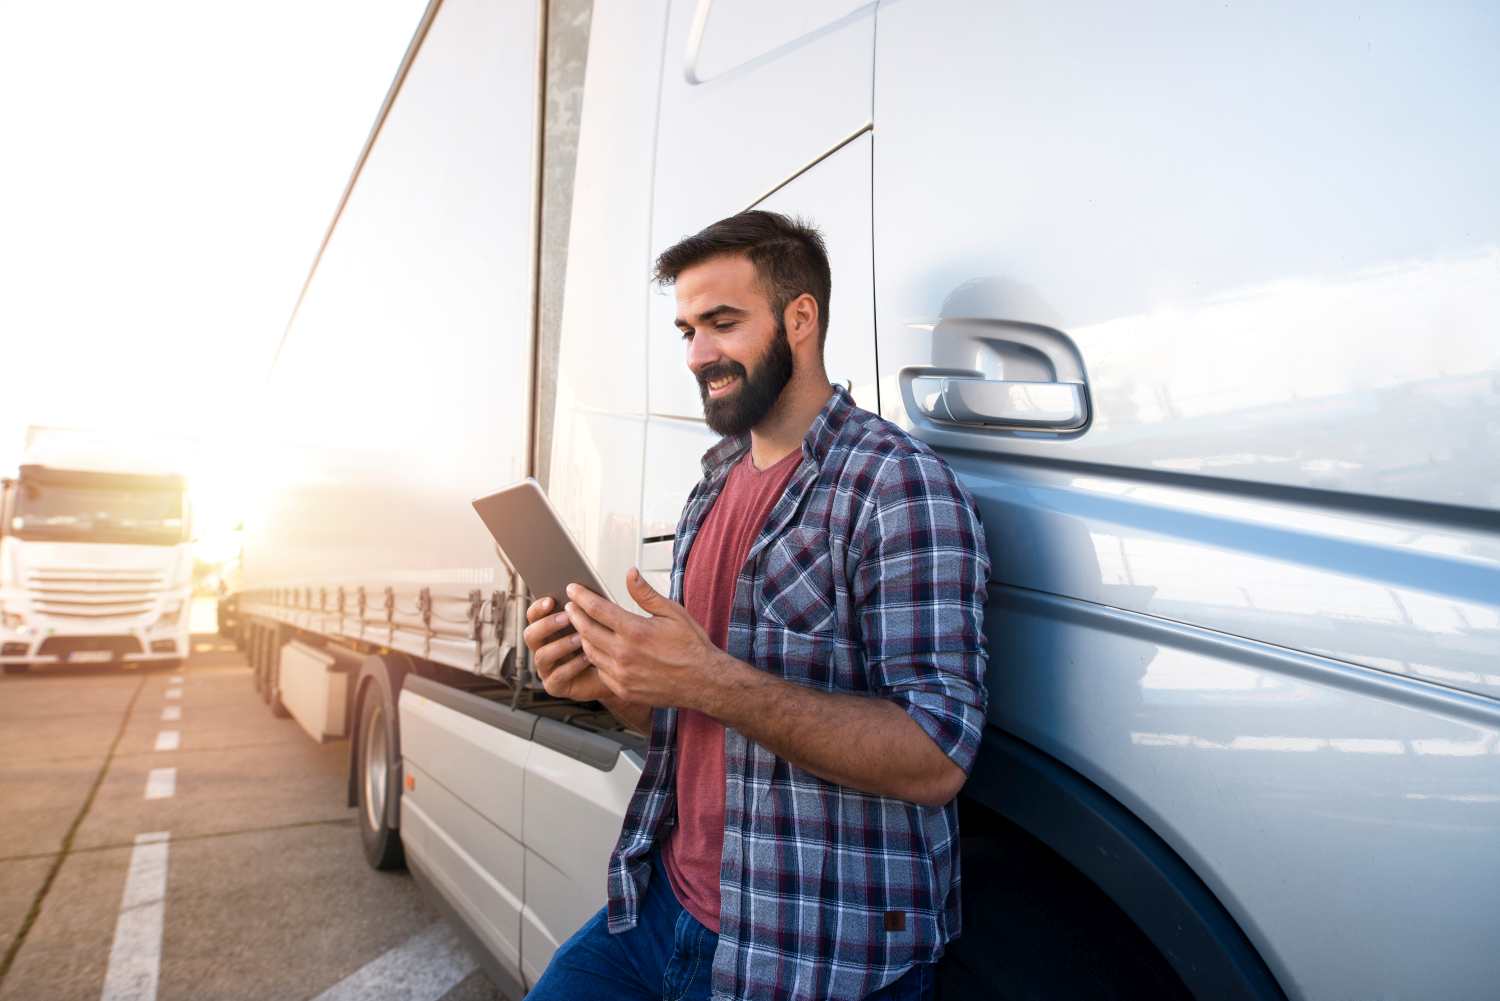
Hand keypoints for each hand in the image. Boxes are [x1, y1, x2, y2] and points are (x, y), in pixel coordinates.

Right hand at [522, 595, 612, 701]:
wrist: (617, 673)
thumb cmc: (604, 643)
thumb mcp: (596, 622)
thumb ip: (587, 608)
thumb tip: (583, 590)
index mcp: (548, 629)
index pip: (533, 615)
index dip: (538, 607)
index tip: (552, 599)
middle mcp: (542, 647)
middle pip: (530, 635)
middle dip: (547, 625)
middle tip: (568, 617)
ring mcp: (546, 668)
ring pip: (542, 655)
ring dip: (561, 645)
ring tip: (581, 638)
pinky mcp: (554, 686)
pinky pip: (557, 676)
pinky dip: (572, 666)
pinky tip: (587, 657)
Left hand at [564, 569, 730, 708]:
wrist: (704, 682)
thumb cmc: (692, 646)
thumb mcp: (673, 612)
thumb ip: (646, 594)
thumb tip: (630, 574)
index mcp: (635, 631)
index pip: (597, 609)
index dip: (581, 597)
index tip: (573, 589)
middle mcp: (624, 654)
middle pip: (586, 630)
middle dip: (575, 615)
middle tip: (571, 606)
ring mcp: (622, 674)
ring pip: (589, 652)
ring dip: (582, 637)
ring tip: (582, 626)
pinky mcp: (623, 689)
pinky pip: (599, 671)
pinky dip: (595, 658)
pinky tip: (598, 650)